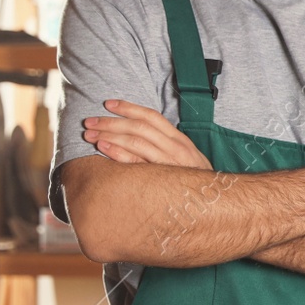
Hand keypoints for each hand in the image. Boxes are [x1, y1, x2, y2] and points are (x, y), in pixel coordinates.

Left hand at [82, 100, 211, 169]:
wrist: (216, 201)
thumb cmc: (194, 181)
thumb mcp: (185, 159)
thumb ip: (165, 147)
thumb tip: (138, 137)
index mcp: (179, 139)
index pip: (152, 117)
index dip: (129, 107)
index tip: (107, 103)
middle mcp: (176, 147)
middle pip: (139, 127)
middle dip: (111, 122)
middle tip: (89, 122)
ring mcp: (170, 162)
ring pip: (136, 141)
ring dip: (110, 135)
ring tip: (89, 135)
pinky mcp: (163, 178)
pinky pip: (137, 163)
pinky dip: (119, 153)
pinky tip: (103, 148)